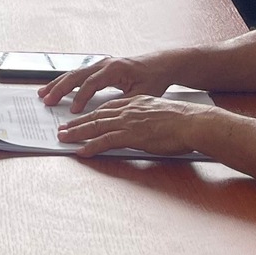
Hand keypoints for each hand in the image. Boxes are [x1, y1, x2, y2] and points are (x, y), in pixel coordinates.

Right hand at [41, 52, 179, 111]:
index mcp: (114, 69)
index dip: (81, 97)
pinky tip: (56, 88)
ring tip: (43, 94)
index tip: (73, 111)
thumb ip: (123, 103)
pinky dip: (65, 82)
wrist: (161, 65)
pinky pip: (78, 74)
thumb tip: (107, 115)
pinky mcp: (100, 67)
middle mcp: (104, 63)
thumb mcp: (142, 94)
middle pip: (76, 75)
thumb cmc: (153, 79)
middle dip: (60, 88)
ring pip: (74, 73)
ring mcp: (100, 64)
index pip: (92, 83)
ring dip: (58, 84)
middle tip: (46, 100)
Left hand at [59, 94, 215, 158]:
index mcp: (135, 103)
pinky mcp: (132, 135)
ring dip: (77, 133)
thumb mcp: (159, 113)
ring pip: (96, 126)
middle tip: (62, 129)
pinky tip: (82, 151)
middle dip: (76, 123)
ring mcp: (129, 122)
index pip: (106, 108)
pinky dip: (91, 146)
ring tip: (64, 139)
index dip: (90, 114)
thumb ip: (146, 117)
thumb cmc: (183, 121)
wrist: (193, 122)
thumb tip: (142, 126)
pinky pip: (106, 141)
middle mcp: (128, 110)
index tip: (78, 118)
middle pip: (96, 116)